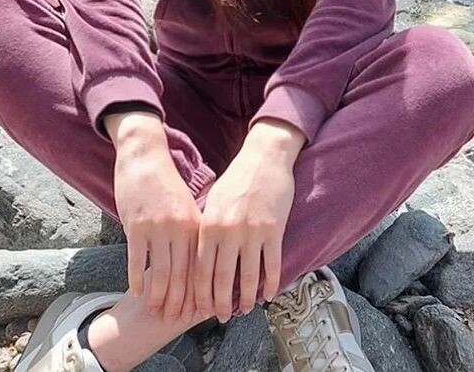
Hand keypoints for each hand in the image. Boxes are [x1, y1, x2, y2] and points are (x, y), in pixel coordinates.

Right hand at [111, 125, 204, 322]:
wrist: (145, 156)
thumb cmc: (166, 184)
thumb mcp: (187, 206)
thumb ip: (193, 232)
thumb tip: (200, 263)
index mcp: (196, 224)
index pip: (200, 267)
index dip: (199, 292)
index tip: (198, 312)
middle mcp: (180, 227)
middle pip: (182, 274)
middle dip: (179, 302)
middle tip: (174, 321)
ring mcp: (158, 227)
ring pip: (160, 272)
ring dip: (158, 296)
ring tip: (155, 312)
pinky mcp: (136, 225)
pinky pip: (137, 259)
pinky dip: (137, 278)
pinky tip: (137, 292)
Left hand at [194, 143, 295, 320]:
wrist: (264, 157)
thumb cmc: (238, 178)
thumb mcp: (214, 201)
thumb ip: (207, 228)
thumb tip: (199, 257)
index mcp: (209, 225)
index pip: (200, 269)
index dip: (200, 293)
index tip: (200, 309)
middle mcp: (228, 231)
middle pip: (222, 279)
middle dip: (221, 303)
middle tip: (222, 318)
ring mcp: (252, 232)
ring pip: (248, 277)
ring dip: (246, 298)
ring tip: (245, 310)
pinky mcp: (274, 230)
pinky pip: (272, 265)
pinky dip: (271, 284)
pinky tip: (269, 295)